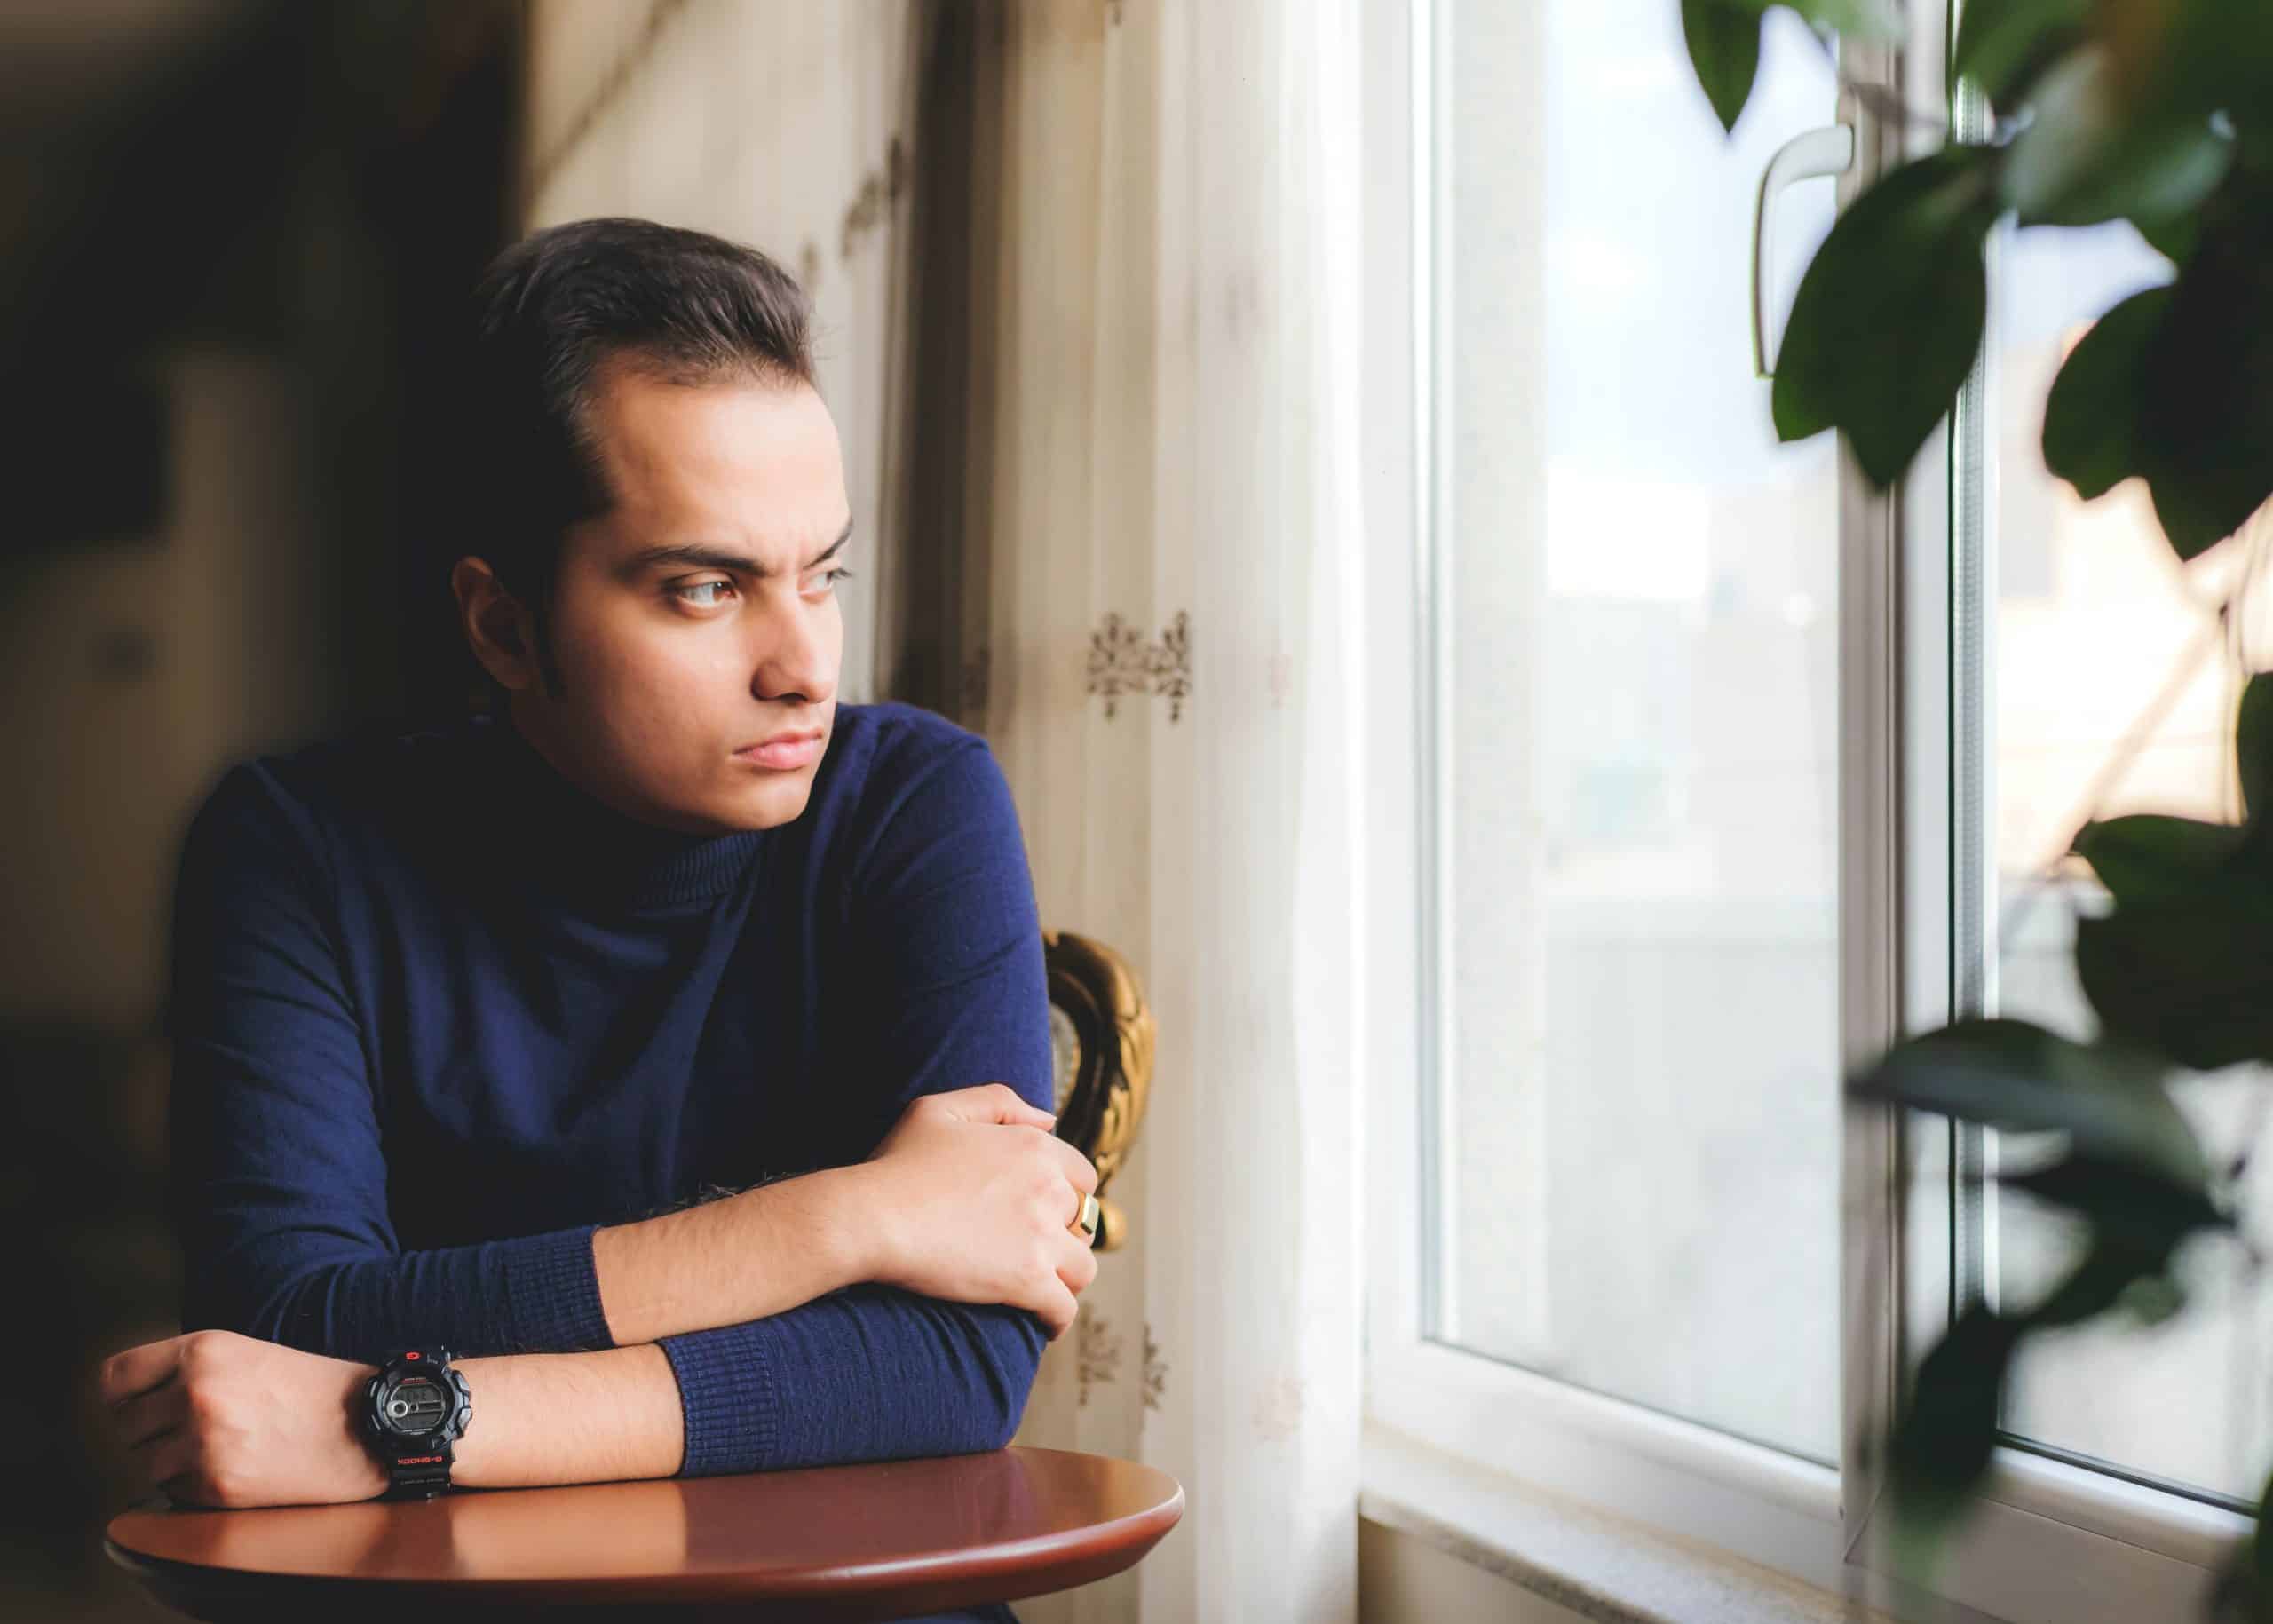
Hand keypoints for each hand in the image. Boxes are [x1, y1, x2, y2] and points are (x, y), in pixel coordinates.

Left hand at [94, 1329, 386, 1507]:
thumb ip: (185, 1368)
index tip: (141, 1403)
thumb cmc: (307, 1388)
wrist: (365, 1425)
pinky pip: (172, 1490)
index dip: (124, 1394)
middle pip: (125, 1424)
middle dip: (153, 1430)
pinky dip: (194, 1485)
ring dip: (172, 1461)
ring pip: (145, 1462)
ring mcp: (204, 1442)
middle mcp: (197, 1393)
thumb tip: (124, 1403)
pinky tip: (236, 1467)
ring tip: (220, 1448)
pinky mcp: (216, 1485)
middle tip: (195, 1429)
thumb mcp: (243, 1353)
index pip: (115, 1378)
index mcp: (203, 1350)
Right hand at [858, 1083, 1100, 1338]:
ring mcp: (1042, 1238)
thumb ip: (999, 1102)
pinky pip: (1064, 1308)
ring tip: (1044, 1286)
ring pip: (1083, 1267)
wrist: (872, 1217)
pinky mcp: (1028, 1281)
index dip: (1068, 1193)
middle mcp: (1049, 1190)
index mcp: (1034, 1148)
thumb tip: (1048, 1120)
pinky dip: (1057, 1319)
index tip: (1048, 1211)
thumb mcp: (941, 1110)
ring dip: (1067, 1277)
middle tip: (1039, 1249)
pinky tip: (1042, 1322)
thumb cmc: (898, 1163)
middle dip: (1067, 1235)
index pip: (1082, 1175)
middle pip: (1083, 1221)